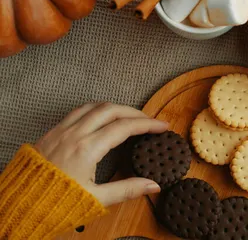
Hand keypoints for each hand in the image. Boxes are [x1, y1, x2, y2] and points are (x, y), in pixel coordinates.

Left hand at [35, 102, 168, 206]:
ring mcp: (62, 131)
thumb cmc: (56, 203)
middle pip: (112, 110)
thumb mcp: (96, 199)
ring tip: (128, 115)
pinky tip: (102, 116)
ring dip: (115, 107)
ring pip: (94, 105)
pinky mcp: (52, 132)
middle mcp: (75, 134)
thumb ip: (127, 189)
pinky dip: (96, 109)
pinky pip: (78, 111)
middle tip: (149, 120)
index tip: (162, 126)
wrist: (21, 205)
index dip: (148, 125)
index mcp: (88, 149)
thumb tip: (153, 186)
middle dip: (135, 112)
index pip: (125, 127)